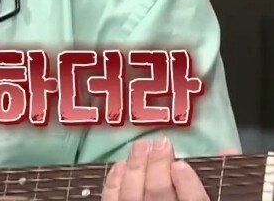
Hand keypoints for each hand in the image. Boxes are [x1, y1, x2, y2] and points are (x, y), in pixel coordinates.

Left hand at [103, 137, 239, 200]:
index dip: (188, 185)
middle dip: (158, 167)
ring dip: (136, 168)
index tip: (181, 164)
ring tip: (141, 146)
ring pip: (132, 196)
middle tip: (161, 144)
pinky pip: (111, 200)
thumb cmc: (185, 199)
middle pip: (159, 196)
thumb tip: (228, 149)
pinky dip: (114, 181)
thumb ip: (217, 181)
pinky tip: (121, 165)